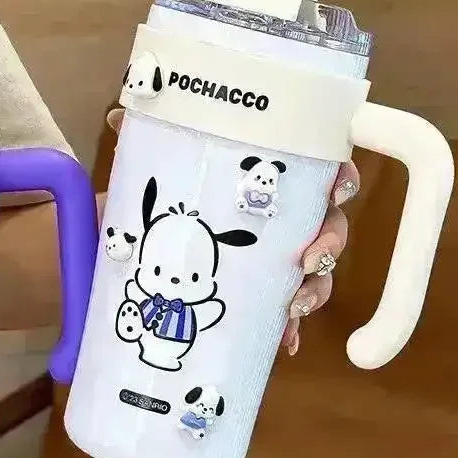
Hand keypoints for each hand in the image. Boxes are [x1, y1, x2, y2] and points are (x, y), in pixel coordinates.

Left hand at [106, 108, 358, 355]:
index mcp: (266, 185)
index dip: (339, 178)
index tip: (337, 188)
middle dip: (330, 241)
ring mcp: (273, 262)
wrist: (132, 249)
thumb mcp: (152, 171)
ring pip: (317, 274)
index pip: (319, 172)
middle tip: (310, 256)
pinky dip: (289, 329)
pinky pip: (287, 316)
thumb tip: (118, 115)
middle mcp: (281, 221)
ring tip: (294, 306)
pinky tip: (286, 341)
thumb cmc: (159, 204)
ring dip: (315, 290)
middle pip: (328, 226)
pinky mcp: (259, 297)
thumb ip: (142, 141)